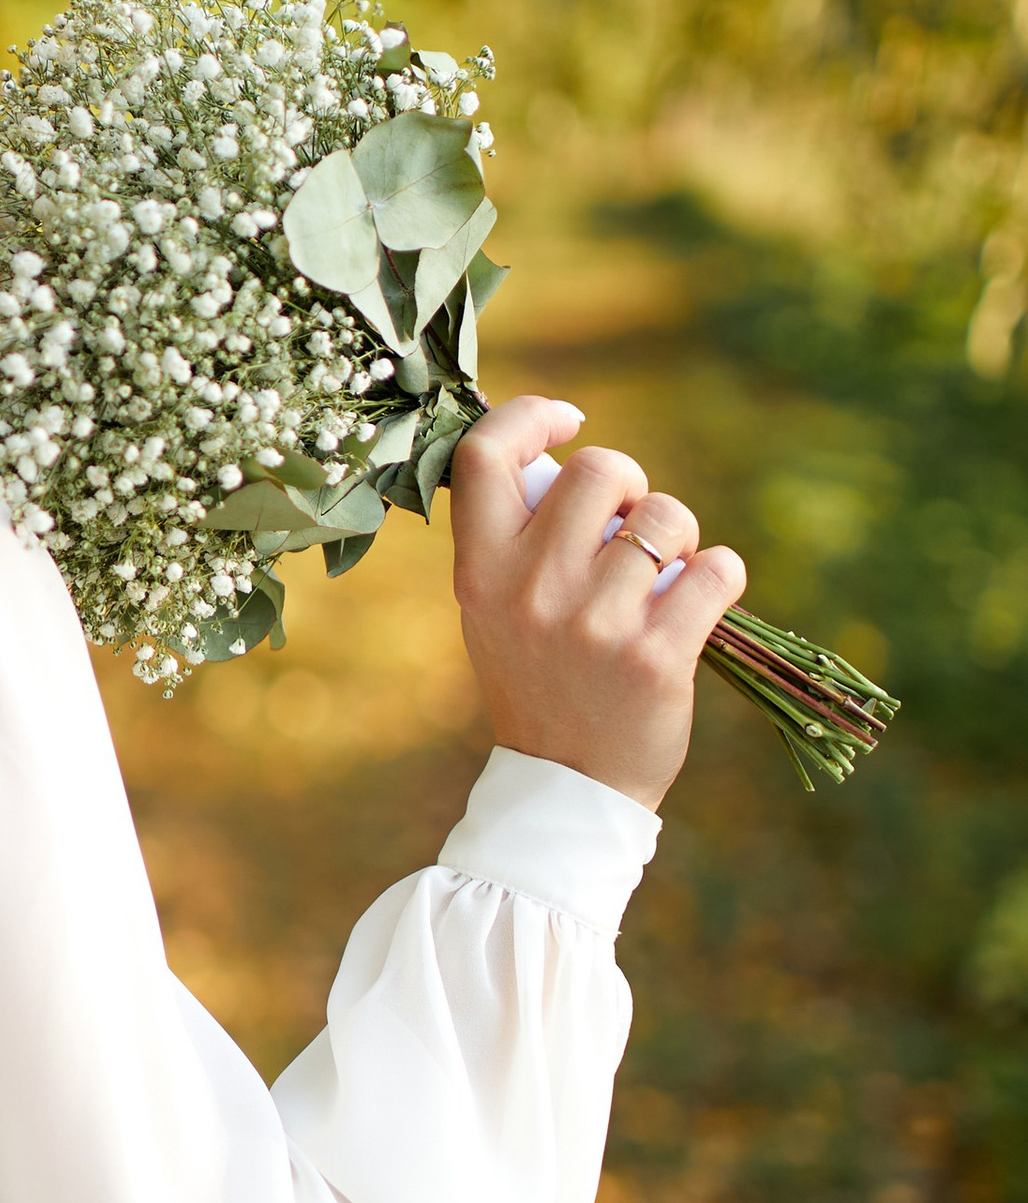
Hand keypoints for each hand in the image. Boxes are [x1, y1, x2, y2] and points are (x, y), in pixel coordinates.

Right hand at [448, 397, 747, 810]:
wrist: (569, 786)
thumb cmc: (539, 680)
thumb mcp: (495, 609)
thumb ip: (517, 538)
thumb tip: (563, 452)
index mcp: (480, 572)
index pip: (484, 454)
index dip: (530, 416)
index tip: (569, 422)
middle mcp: (531, 589)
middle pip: (600, 468)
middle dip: (632, 485)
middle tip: (631, 529)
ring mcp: (595, 623)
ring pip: (668, 516)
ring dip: (681, 538)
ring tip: (667, 577)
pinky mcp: (656, 655)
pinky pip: (717, 569)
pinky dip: (721, 576)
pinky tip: (703, 601)